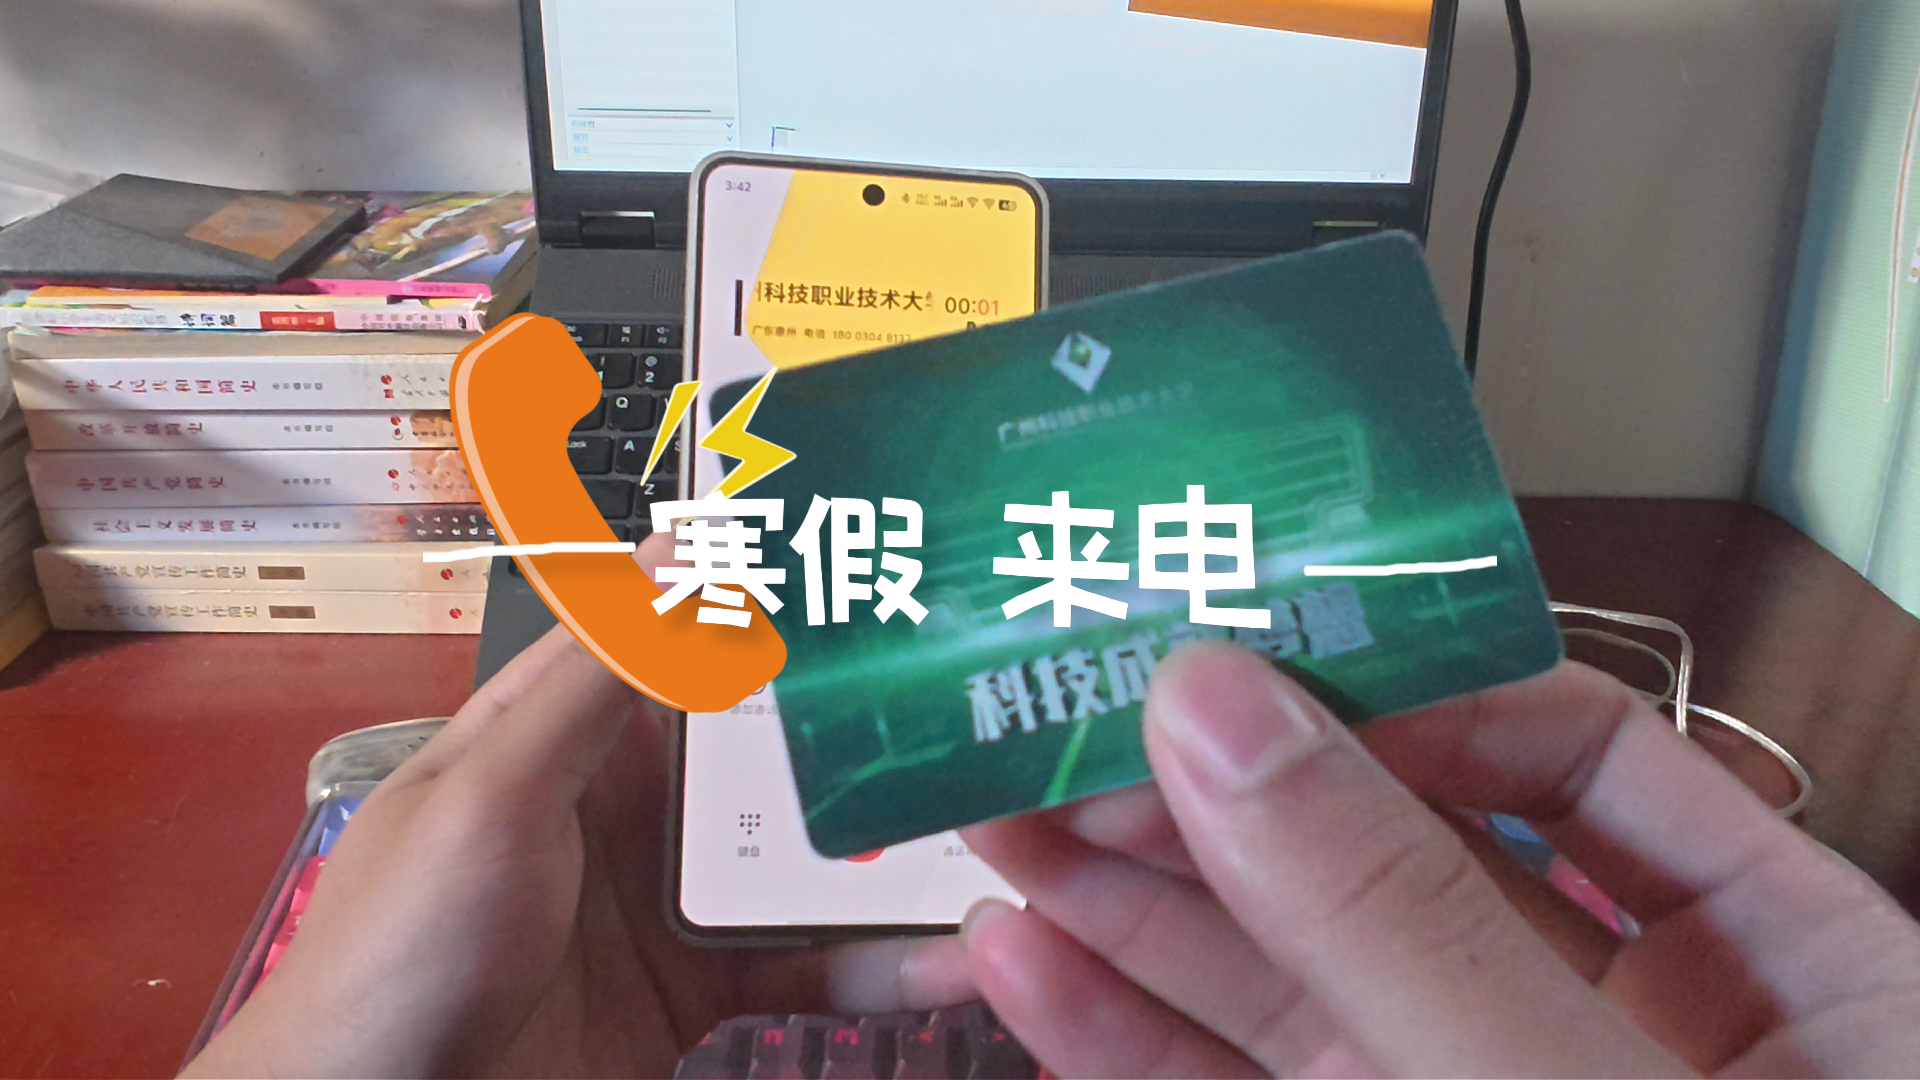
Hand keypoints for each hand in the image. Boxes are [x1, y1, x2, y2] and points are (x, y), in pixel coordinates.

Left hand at [184, 534, 972, 1078]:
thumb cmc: (400, 952)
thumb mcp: (491, 794)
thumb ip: (593, 679)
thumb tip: (677, 547)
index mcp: (556, 730)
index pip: (669, 630)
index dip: (756, 587)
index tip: (861, 546)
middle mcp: (617, 804)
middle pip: (758, 742)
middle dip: (853, 720)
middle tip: (969, 690)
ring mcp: (659, 901)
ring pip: (795, 852)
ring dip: (882, 848)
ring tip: (988, 829)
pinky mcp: (692, 991)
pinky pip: (800, 963)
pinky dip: (875, 965)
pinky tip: (948, 960)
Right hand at [960, 642, 1919, 1076]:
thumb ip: (1411, 920)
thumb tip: (1229, 712)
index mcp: (1788, 978)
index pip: (1576, 754)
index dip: (1399, 680)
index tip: (1238, 644)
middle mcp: (1622, 1043)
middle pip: (1391, 861)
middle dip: (1212, 788)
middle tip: (1056, 711)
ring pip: (1293, 983)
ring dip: (1133, 901)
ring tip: (997, 813)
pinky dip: (1127, 1039)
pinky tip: (1033, 968)